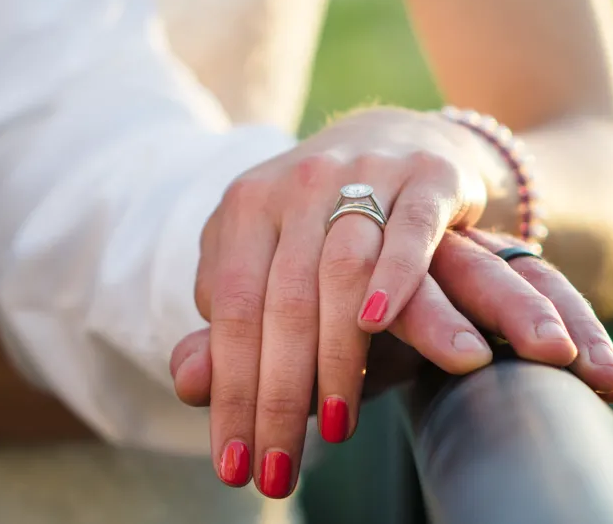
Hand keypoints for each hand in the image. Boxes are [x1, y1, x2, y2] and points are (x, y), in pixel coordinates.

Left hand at [180, 108, 612, 497]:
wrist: (400, 140)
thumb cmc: (324, 234)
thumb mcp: (271, 268)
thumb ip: (233, 322)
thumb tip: (185, 381)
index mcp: (246, 206)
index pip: (231, 309)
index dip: (230, 388)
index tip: (233, 462)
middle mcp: (298, 184)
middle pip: (282, 300)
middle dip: (278, 395)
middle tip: (278, 470)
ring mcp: (363, 173)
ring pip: (342, 269)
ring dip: (336, 355)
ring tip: (333, 428)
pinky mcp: (427, 176)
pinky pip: (409, 228)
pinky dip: (394, 276)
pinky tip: (378, 328)